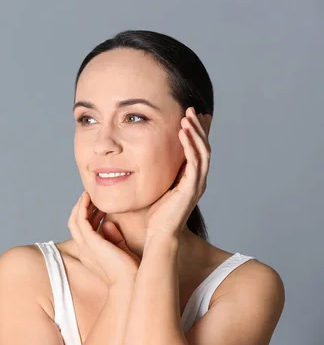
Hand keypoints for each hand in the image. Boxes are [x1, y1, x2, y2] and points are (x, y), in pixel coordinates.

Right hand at [68, 191, 139, 286]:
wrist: (130, 283)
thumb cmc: (130, 271)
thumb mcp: (121, 251)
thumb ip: (114, 238)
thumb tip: (108, 223)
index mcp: (90, 254)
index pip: (82, 231)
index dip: (86, 216)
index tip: (96, 206)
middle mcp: (84, 249)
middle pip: (74, 223)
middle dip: (81, 208)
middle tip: (90, 196)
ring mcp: (85, 246)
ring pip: (75, 219)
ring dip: (80, 205)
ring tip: (89, 194)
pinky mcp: (90, 241)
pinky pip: (80, 219)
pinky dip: (83, 206)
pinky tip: (89, 198)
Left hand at [145, 107, 211, 239]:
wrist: (158, 235)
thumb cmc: (153, 214)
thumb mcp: (154, 185)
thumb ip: (155, 171)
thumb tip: (139, 157)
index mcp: (190, 178)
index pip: (197, 150)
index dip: (197, 132)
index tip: (193, 115)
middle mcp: (197, 180)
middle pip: (204, 147)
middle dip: (199, 127)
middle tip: (192, 109)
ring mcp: (196, 184)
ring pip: (202, 151)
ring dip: (196, 132)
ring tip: (188, 116)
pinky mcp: (191, 189)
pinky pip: (194, 162)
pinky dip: (190, 146)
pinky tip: (183, 132)